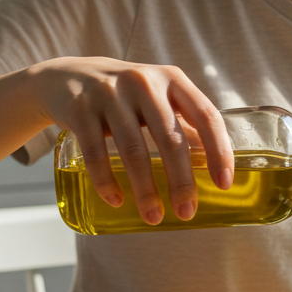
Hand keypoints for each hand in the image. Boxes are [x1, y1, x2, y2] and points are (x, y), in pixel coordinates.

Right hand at [29, 56, 233, 224]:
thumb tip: (215, 162)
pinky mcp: (80, 109)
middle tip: (186, 212)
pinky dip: (106, 181)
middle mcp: (144, 82)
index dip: (219, 151)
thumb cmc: (125, 94)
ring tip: (153, 216)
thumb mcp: (158, 96)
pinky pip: (96, 152)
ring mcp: (109, 93)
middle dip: (181, 182)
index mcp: (172, 79)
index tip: (223, 184)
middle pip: (171, 140)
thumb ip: (184, 122)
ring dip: (145, 190)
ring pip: (134, 150)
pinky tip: (116, 200)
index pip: (206, 116)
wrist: (67, 75)